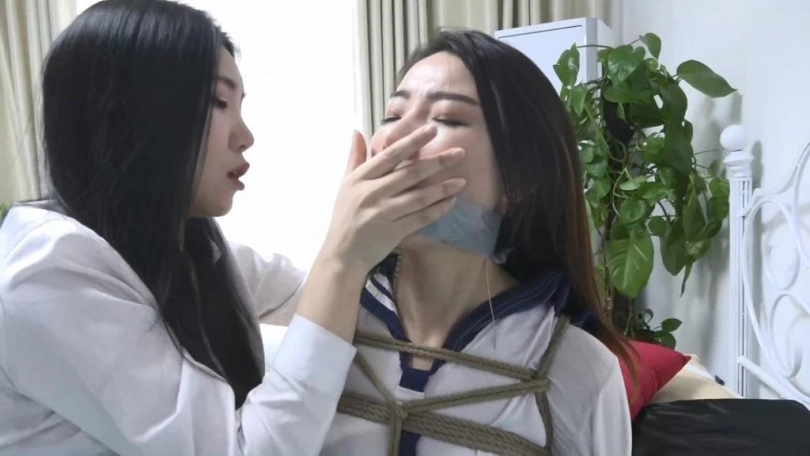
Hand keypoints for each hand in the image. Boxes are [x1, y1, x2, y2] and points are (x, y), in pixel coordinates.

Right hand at [318, 125, 464, 271]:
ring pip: (418, 197)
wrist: (341, 255)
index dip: (412, 141)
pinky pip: (419, 218)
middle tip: (459, 152)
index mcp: (360, 178)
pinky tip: (451, 202)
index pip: (390, 155)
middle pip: (409, 173)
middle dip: (437, 162)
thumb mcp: (345, 185)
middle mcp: (371, 193)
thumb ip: (354, 157)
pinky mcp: (392, 232)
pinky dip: (436, 210)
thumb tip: (356, 131)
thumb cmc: (344, 218)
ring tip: (462, 181)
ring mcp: (382, 213)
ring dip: (442, 188)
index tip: (432, 129)